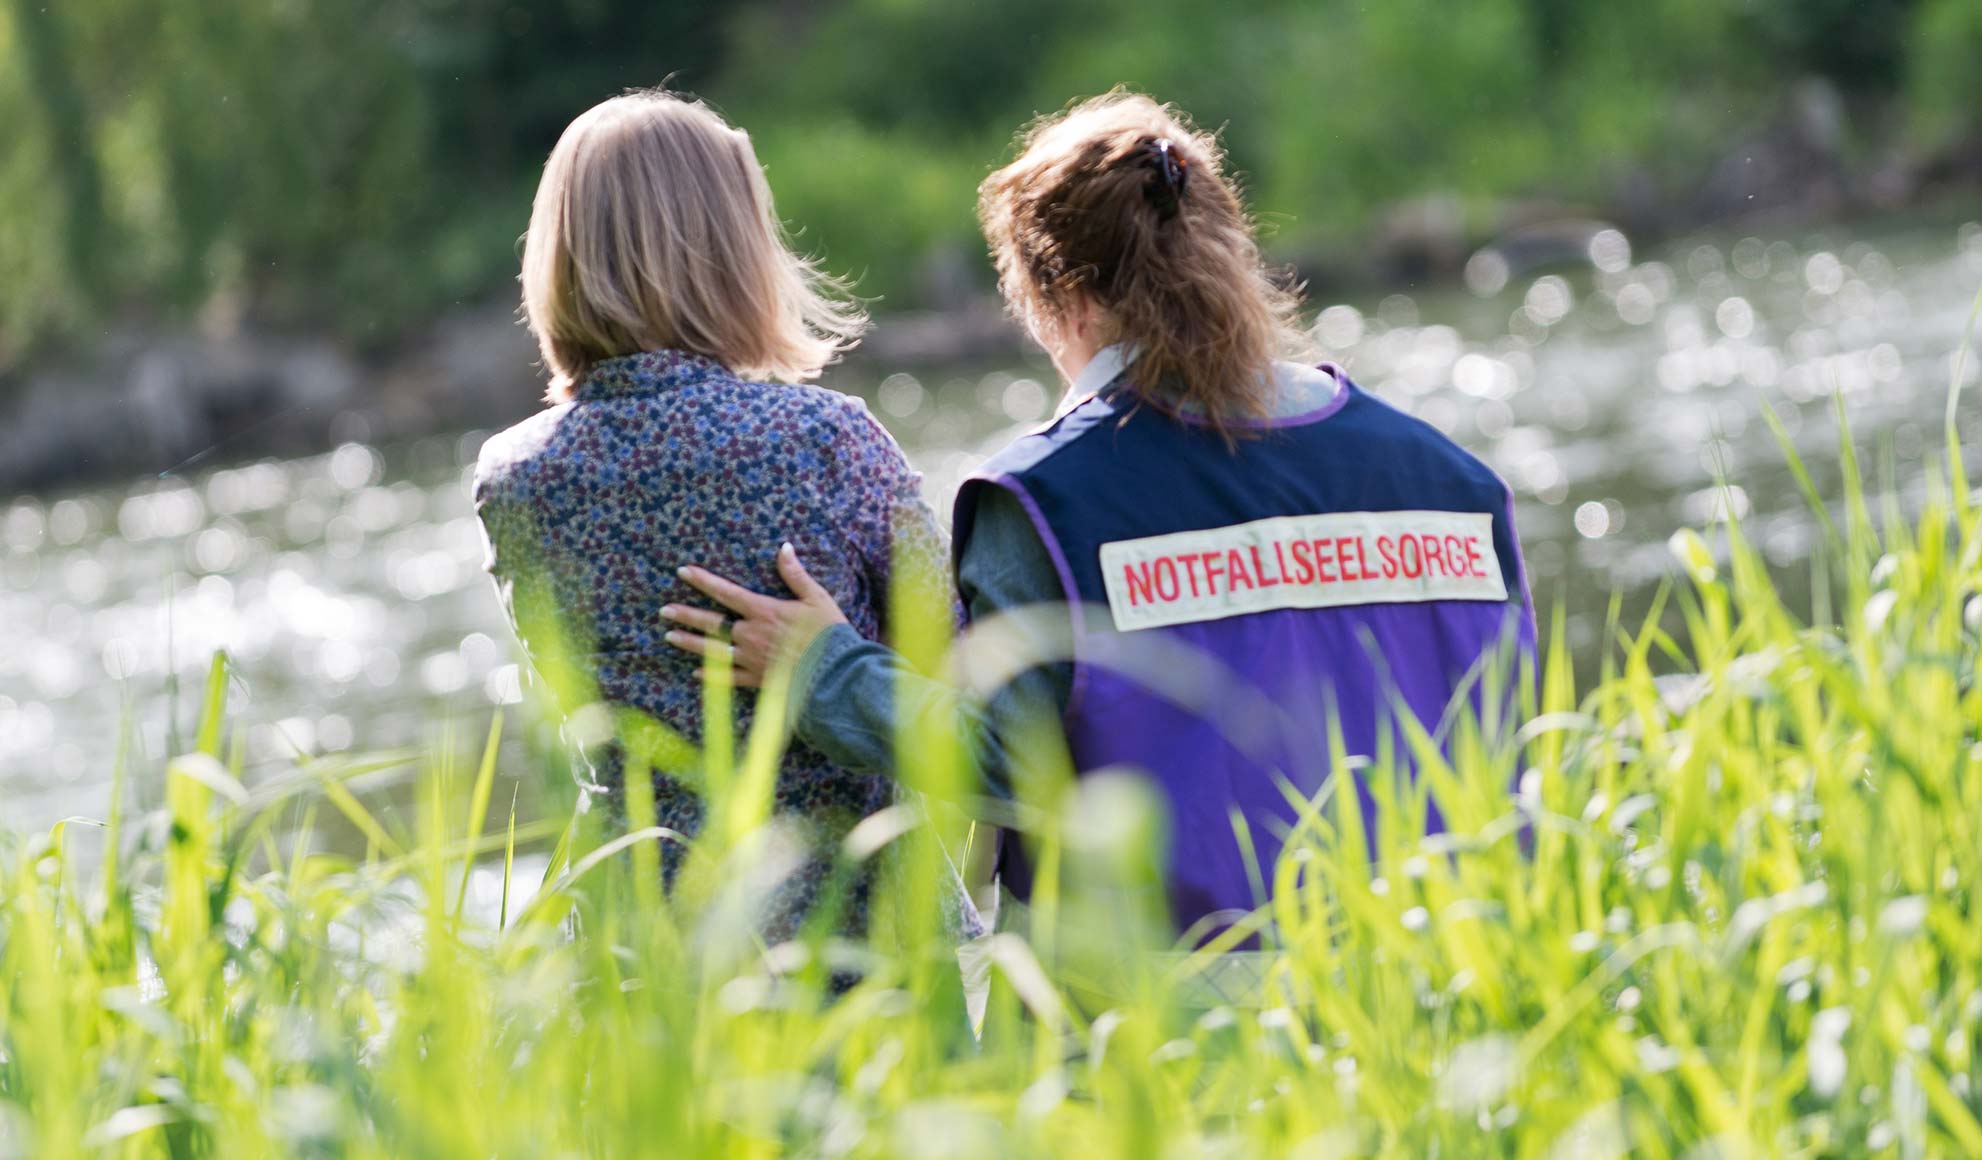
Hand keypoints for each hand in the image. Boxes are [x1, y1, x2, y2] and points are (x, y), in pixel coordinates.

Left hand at [661, 542, 847, 687]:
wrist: (836, 673)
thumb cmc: (829, 634)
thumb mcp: (816, 598)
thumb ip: (796, 574)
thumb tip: (784, 547)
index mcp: (764, 611)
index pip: (726, 592)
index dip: (703, 581)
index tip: (683, 572)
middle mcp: (751, 634)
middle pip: (711, 622)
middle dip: (686, 615)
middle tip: (664, 611)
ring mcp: (751, 659)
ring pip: (712, 649)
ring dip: (689, 642)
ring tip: (670, 637)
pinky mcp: (757, 680)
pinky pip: (727, 677)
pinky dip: (710, 674)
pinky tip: (695, 672)